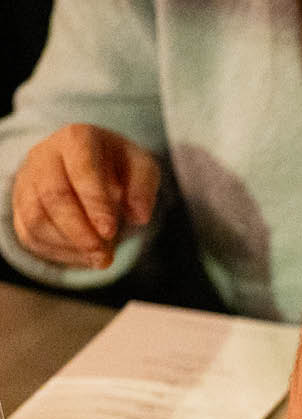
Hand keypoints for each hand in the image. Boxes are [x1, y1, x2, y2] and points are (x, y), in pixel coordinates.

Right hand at [11, 124, 159, 268]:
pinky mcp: (20, 204)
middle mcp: (44, 155)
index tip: (110, 231)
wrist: (89, 165)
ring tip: (99, 257)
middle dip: (80, 232)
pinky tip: (83, 255)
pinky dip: (58, 252)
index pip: (82, 169)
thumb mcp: (141, 167)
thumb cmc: (118, 166)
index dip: (94, 203)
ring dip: (69, 245)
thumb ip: (144, 187)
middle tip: (104, 256)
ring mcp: (27, 180)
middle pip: (53, 196)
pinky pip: (29, 233)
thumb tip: (139, 216)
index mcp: (77, 139)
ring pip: (36, 218)